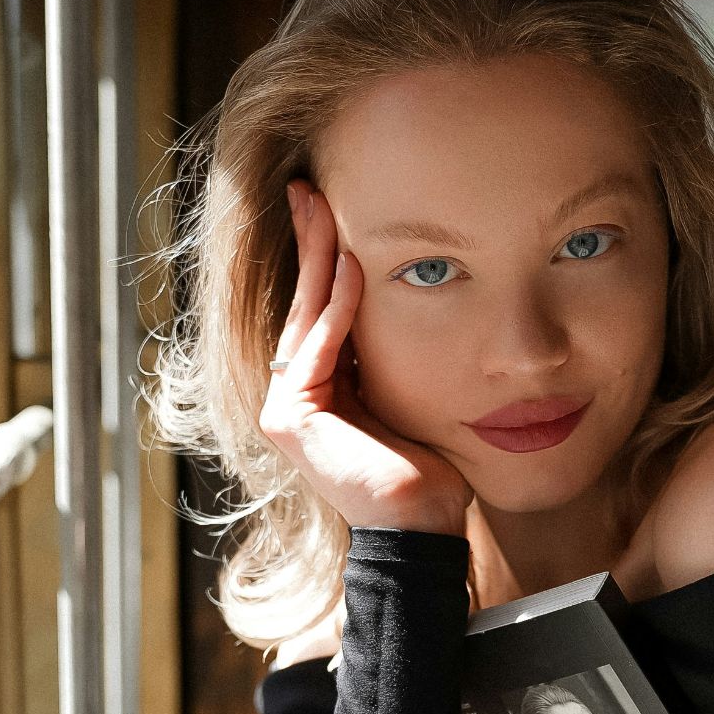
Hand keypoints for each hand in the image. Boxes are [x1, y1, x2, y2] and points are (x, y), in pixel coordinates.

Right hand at [259, 179, 474, 535]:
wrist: (422, 526)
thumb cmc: (427, 469)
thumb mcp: (406, 394)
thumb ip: (389, 355)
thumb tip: (408, 297)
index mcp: (319, 391)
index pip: (318, 310)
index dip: (321, 257)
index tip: (328, 206)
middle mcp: (293, 397)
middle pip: (303, 303)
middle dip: (307, 242)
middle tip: (308, 187)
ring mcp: (286, 408)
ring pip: (306, 316)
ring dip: (316, 258)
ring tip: (322, 205)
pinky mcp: (292, 417)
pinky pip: (318, 347)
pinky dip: (336, 307)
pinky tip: (350, 266)